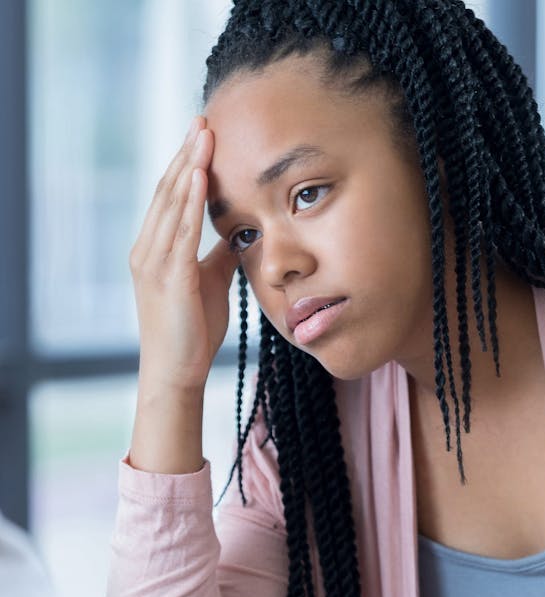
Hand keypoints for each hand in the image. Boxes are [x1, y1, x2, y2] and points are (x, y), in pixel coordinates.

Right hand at [129, 116, 238, 393]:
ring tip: (204, 135)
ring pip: (170, 204)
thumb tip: (237, 232)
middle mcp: (149, 249)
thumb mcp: (210, 282)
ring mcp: (155, 262)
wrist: (178, 370)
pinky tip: (201, 177)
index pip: (171, 196)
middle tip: (204, 120)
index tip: (204, 135)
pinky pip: (179, 232)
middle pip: (167, 190)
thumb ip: (218, 255)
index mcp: (156, 248)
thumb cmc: (193, 330)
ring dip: (189, 168)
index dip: (187, 164)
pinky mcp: (170, 277)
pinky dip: (189, 202)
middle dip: (187, 154)